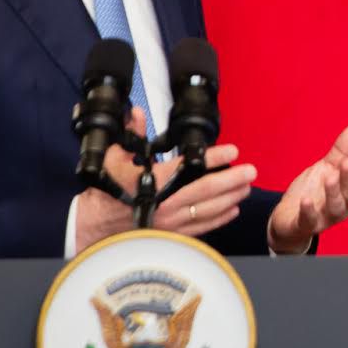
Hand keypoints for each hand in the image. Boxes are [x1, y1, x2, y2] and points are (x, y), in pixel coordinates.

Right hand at [74, 108, 256, 252]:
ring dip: (230, 198)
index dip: (213, 158)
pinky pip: (201, 227)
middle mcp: (165, 203)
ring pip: (208, 210)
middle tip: (250, 171)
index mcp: (153, 182)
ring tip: (246, 187)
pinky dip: (219, 218)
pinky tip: (232, 209)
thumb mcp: (113, 157)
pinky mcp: (172, 234)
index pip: (189, 167)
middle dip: (232, 180)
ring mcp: (170, 221)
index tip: (232, 151)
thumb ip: (130, 134)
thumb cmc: (106, 190)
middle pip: (206, 191)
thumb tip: (136, 112)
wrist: (96, 224)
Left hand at [267, 124, 347, 253]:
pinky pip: (309, 221)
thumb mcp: (328, 167)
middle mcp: (342, 206)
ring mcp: (325, 217)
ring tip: (330, 177)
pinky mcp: (306, 225)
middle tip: (347, 161)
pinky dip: (308, 211)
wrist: (289, 216)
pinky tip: (305, 200)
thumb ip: (342, 150)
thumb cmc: (314, 190)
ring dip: (333, 193)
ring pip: (334, 208)